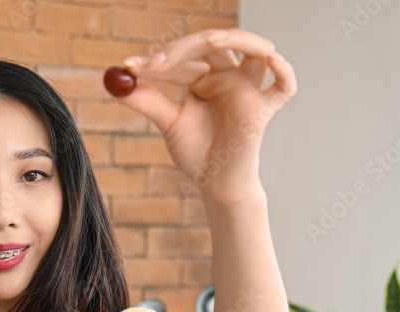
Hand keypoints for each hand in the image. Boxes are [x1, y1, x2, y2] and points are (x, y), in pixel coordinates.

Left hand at [111, 29, 296, 204]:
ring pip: (255, 51)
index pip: (183, 58)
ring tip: (211, 40)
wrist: (214, 183)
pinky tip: (273, 60)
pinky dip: (284, 71)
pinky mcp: (263, 110)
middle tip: (156, 62)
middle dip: (185, 48)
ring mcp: (248, 90)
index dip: (157, 61)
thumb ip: (147, 101)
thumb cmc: (196, 152)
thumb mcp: (168, 123)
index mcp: (204, 77)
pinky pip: (284, 87)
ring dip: (238, 39)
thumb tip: (115, 82)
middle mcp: (228, 77)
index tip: (130, 66)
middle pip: (214, 45)